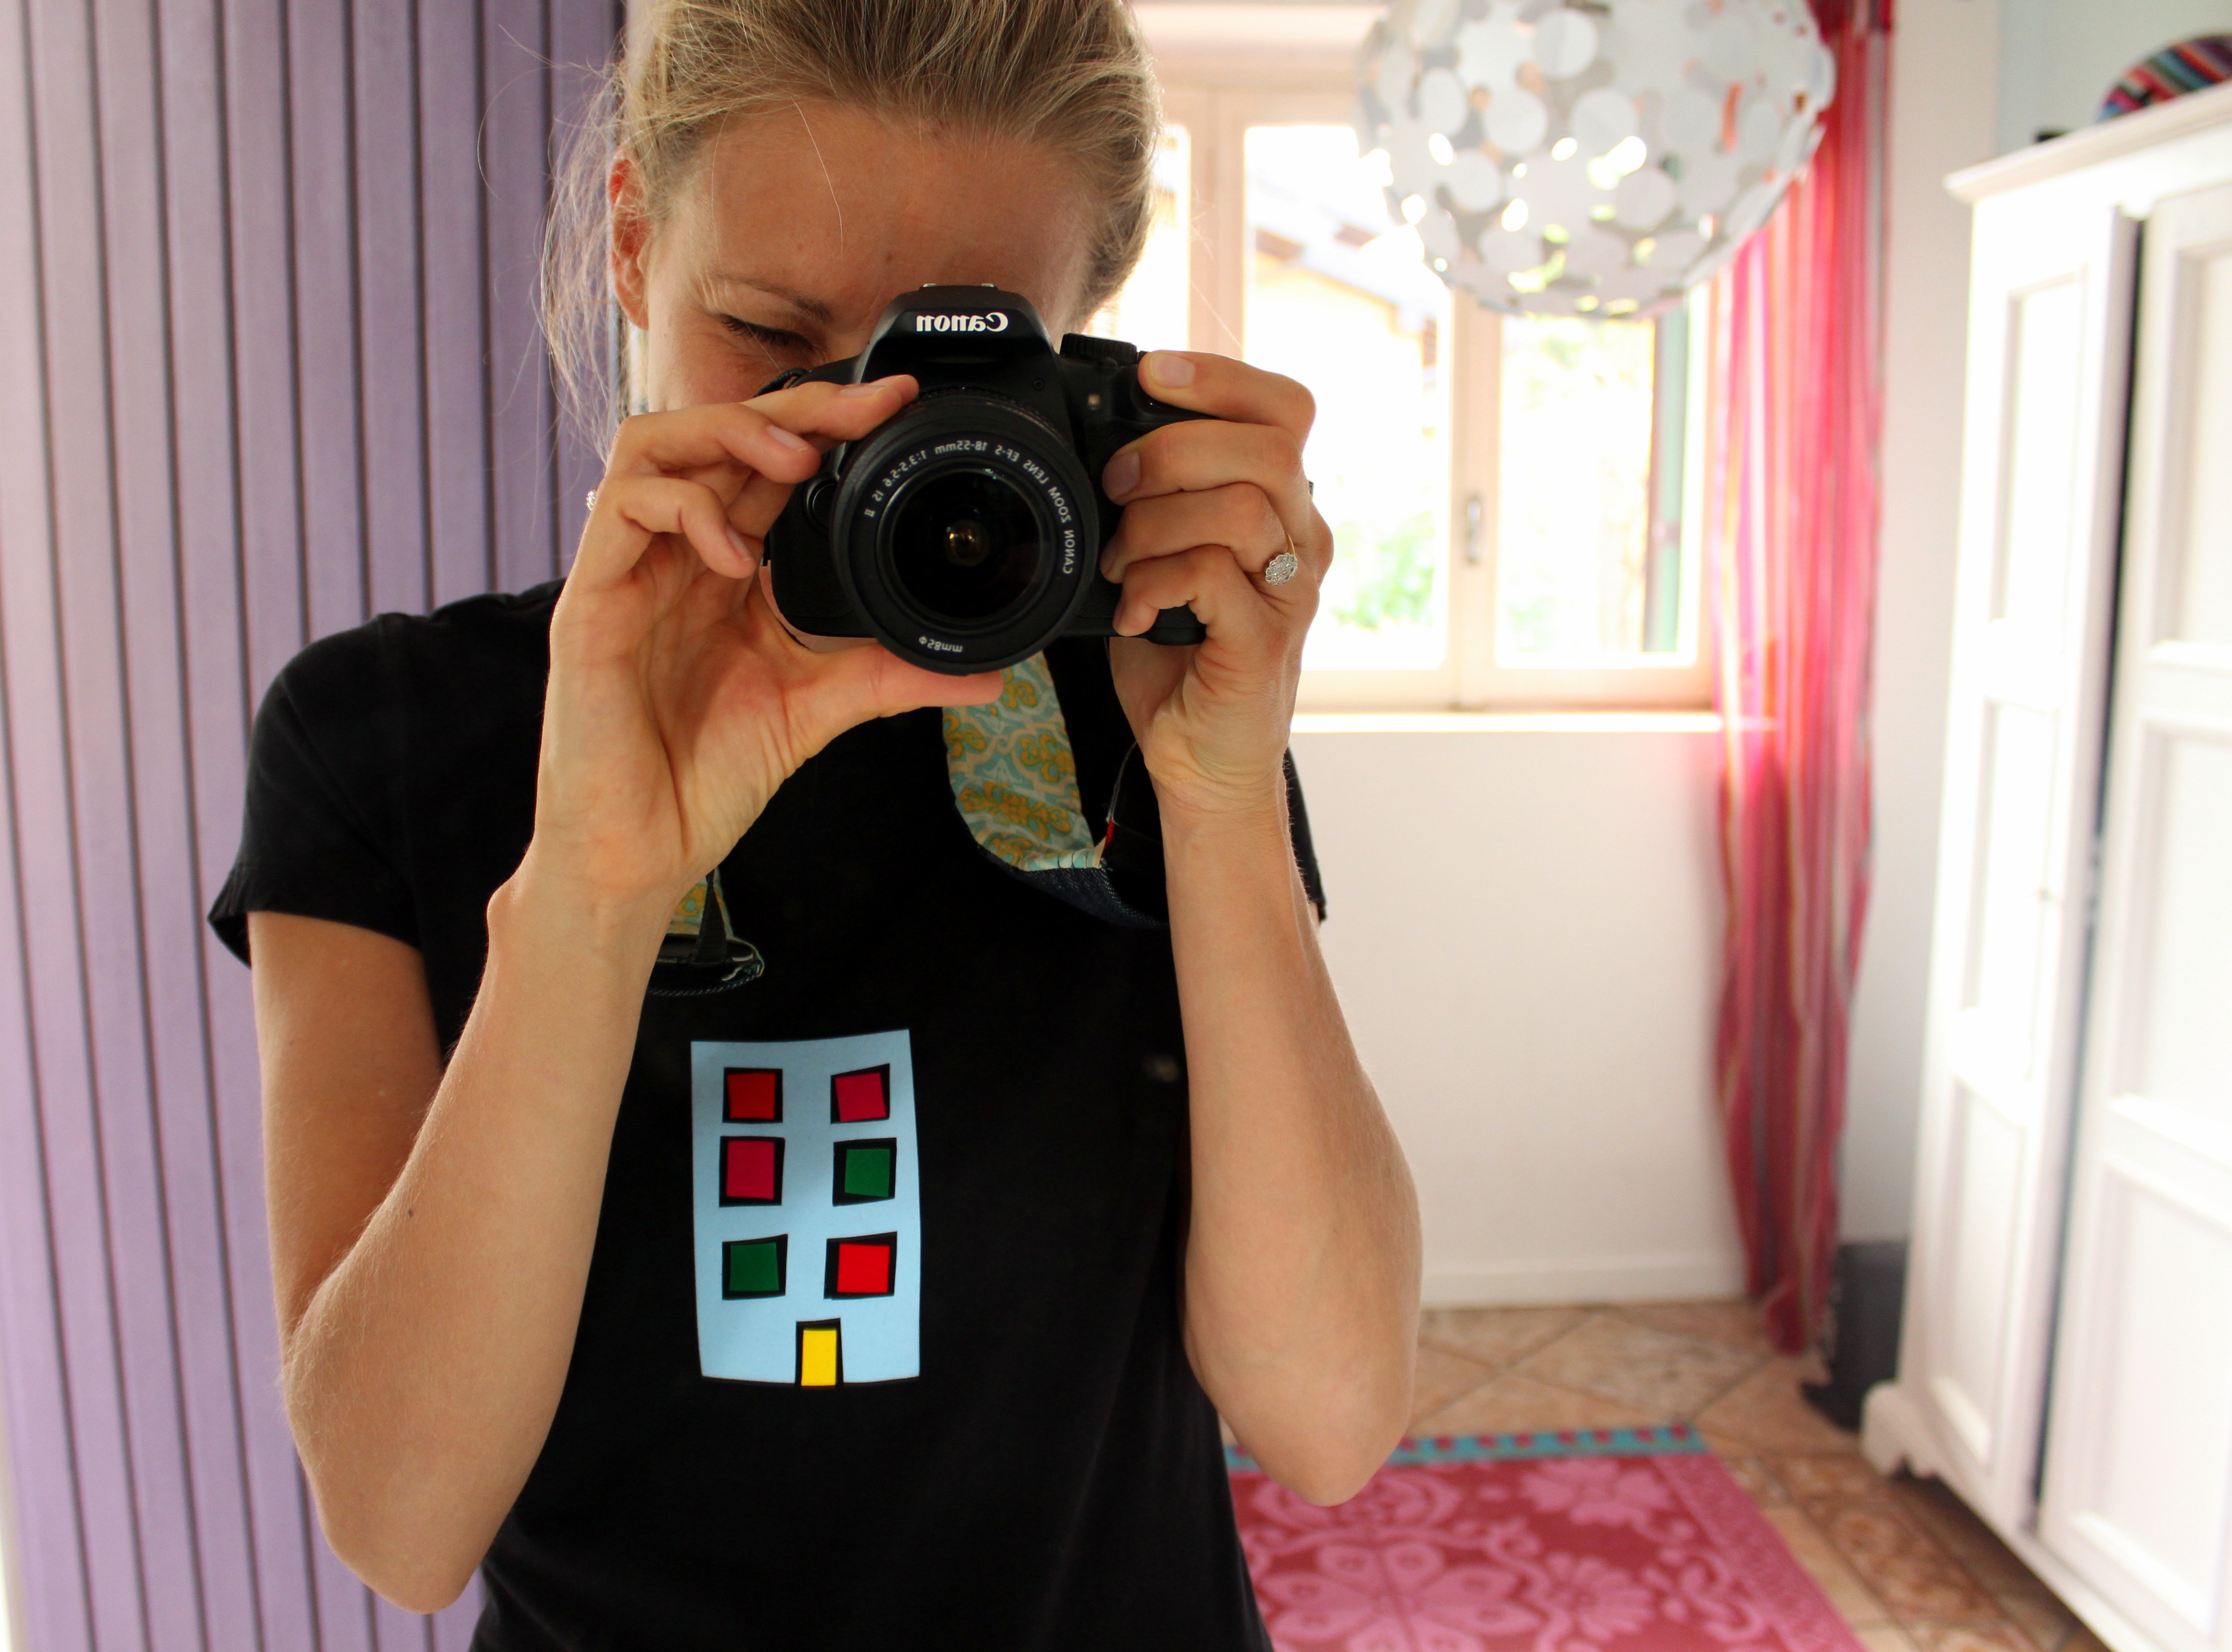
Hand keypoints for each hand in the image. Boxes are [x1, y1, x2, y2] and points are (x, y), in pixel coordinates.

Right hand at [531, 376, 1001, 917]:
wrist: (639, 849)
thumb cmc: (704, 776)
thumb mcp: (816, 711)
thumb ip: (890, 676)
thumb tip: (985, 674)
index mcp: (723, 571)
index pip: (768, 465)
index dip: (824, 422)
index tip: (894, 405)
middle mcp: (673, 557)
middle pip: (717, 432)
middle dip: (793, 405)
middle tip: (862, 408)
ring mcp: (628, 573)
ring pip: (655, 445)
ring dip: (730, 433)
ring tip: (795, 461)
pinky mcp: (589, 602)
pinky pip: (621, 512)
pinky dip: (685, 511)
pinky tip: (733, 553)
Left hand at [1097, 352, 1328, 818]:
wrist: (1201, 761)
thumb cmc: (1181, 658)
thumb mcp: (1162, 557)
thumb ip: (1154, 501)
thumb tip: (1100, 441)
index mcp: (1281, 506)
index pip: (1284, 408)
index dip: (1220, 376)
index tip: (1152, 374)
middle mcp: (1300, 541)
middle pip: (1268, 446)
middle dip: (1175, 448)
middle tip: (1118, 483)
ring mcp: (1290, 594)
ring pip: (1241, 507)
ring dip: (1156, 523)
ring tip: (1119, 561)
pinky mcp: (1264, 642)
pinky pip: (1212, 576)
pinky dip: (1154, 583)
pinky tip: (1133, 611)